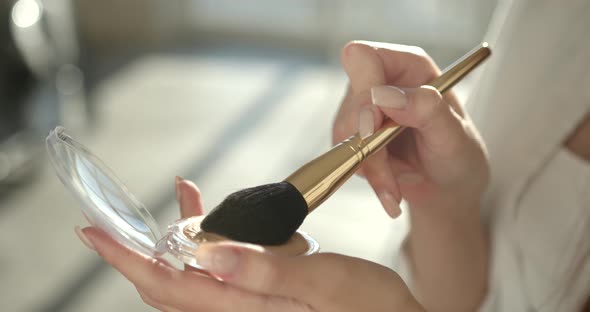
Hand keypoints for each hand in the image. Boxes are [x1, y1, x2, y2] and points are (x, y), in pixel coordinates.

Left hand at [75, 177, 423, 311]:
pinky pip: (217, 279)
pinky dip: (207, 248)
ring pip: (191, 280)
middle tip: (119, 216)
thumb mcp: (327, 284)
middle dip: (141, 247)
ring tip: (187, 199)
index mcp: (247, 310)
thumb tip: (208, 255)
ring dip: (178, 241)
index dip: (128, 258)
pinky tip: (219, 227)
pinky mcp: (261, 305)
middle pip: (169, 286)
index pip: (169, 285)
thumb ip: (267, 274)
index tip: (94, 231)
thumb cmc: (372, 309)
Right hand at [334, 41, 488, 216]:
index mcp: (409, 65)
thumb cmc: (459, 156)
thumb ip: (427, 110)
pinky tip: (389, 183)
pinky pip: (342, 154)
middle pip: (351, 103)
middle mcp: (381, 81)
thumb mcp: (455, 135)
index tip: (374, 126)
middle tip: (392, 174)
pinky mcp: (351, 135)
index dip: (364, 90)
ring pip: (343, 133)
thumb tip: (385, 96)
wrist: (446, 188)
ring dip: (370, 167)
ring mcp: (363, 108)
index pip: (363, 57)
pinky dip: (366, 175)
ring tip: (396, 184)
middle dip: (369, 144)